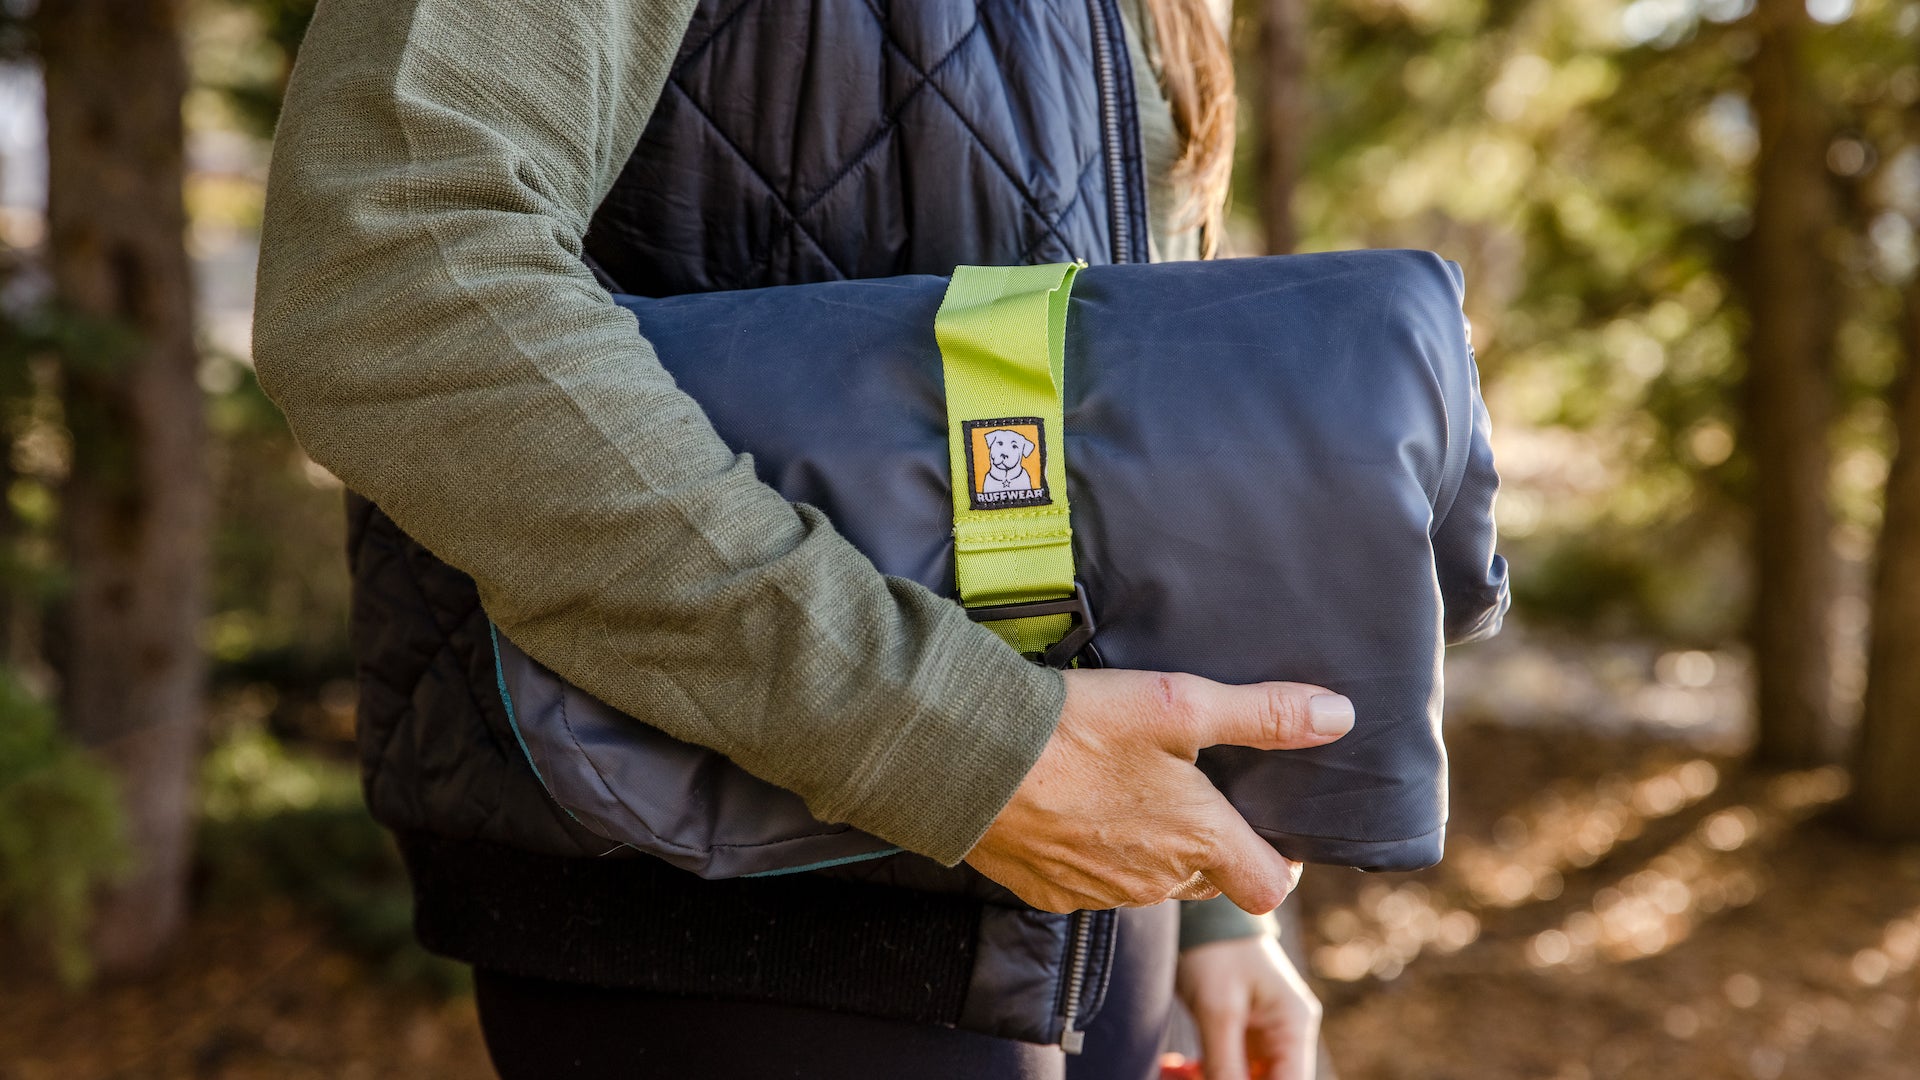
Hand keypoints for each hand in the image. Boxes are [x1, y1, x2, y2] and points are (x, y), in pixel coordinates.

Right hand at [963, 668, 1352, 913]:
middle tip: (1190, 791)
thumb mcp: (1180, 705)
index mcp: (1198, 842)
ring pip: (1148, 881)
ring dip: (1149, 848)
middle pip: (1207, 881)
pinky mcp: (1051, 893)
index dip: (1278, 863)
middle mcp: (1155, 882)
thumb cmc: (1080, 728)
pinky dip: (1094, 853)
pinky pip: (1092, 882)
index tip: (1266, 830)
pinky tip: (1074, 806)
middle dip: (1210, 847)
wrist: (972, 759)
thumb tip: (1338, 717)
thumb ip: (1263, 715)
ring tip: (1125, 788)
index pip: (1269, 888)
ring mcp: (1100, 893)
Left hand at [1176, 934, 1322, 1079]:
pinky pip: (1231, 1069)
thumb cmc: (1215, 950)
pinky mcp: (1243, 1035)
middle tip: (1190, 1079)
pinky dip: (1206, 1073)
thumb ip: (1226, 1063)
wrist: (1199, 917)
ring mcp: (1265, 1036)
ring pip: (1246, 1079)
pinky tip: (1178, 1069)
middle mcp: (1287, 1034)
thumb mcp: (1218, 1009)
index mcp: (1294, 1025)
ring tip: (1180, 1073)